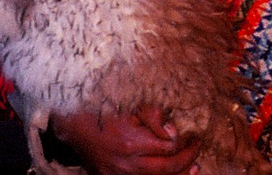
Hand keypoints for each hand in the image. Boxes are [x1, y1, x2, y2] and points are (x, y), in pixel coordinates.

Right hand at [49, 104, 202, 174]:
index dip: (186, 143)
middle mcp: (126, 165)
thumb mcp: (130, 104)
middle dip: (187, 159)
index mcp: (131, 143)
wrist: (75, 126)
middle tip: (197, 147)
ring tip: (194, 167)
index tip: (195, 135)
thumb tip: (173, 131)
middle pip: (166, 169)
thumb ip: (153, 115)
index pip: (169, 148)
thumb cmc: (104, 110)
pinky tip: (174, 174)